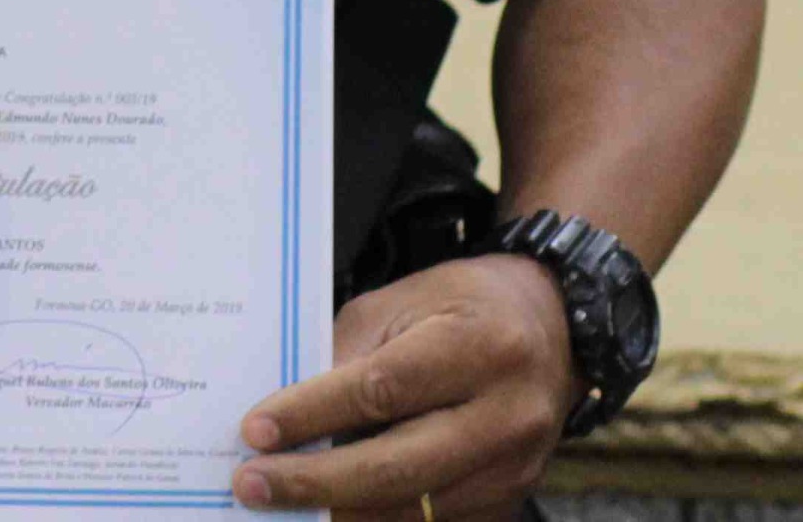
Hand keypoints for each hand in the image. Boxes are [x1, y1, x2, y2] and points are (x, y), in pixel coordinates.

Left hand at [233, 256, 582, 521]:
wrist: (552, 329)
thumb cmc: (460, 306)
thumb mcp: (399, 302)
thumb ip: (346, 354)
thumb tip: (286, 412)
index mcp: (479, 347)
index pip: (381, 390)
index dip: (312, 414)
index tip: (254, 431)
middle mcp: (507, 415)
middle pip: (398, 466)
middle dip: (315, 482)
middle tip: (251, 485)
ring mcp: (515, 466)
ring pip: (415, 505)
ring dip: (339, 511)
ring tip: (278, 503)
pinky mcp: (511, 497)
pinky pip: (434, 520)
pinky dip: (376, 518)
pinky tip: (330, 511)